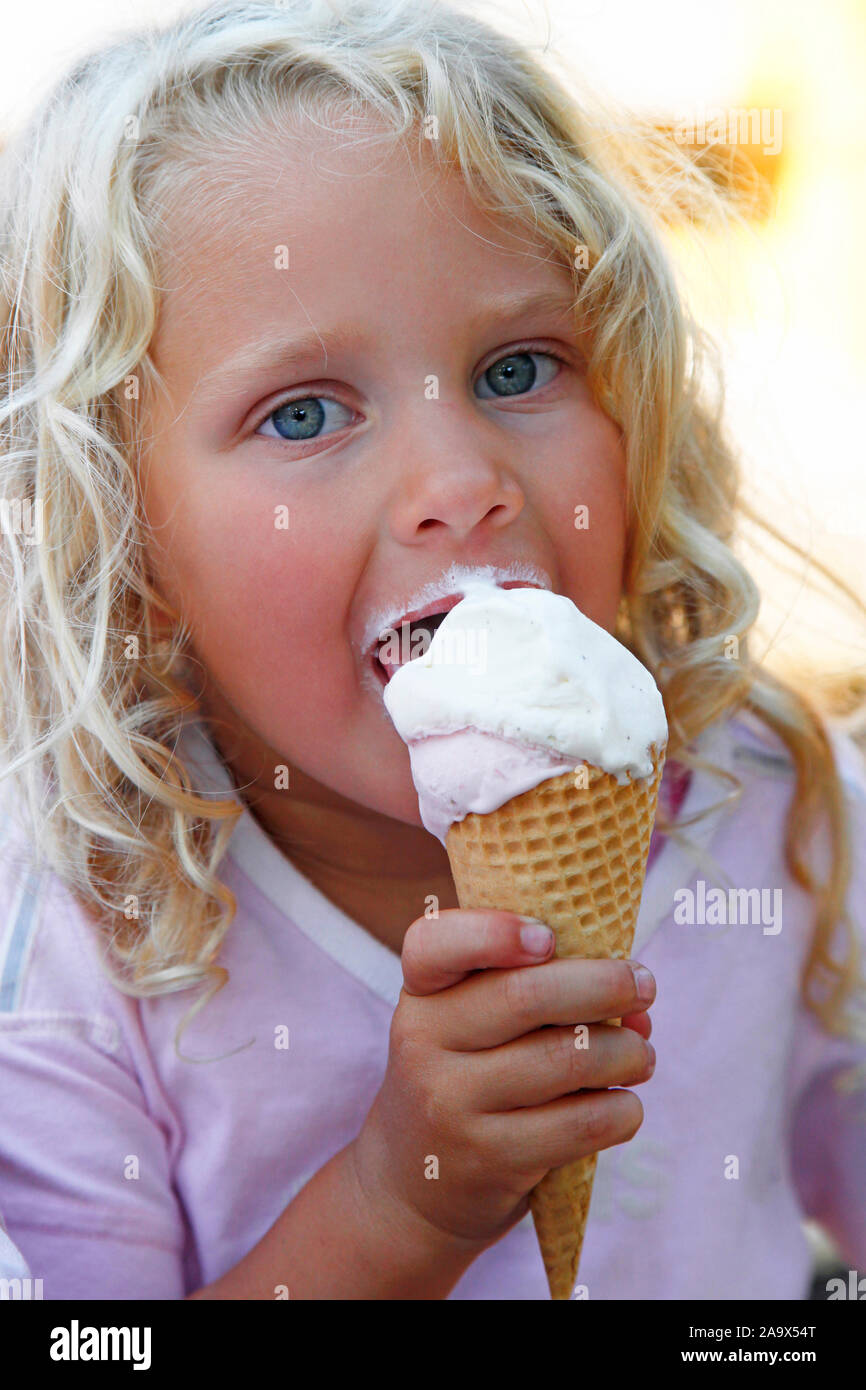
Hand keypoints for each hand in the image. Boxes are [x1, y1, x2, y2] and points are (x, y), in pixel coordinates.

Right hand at [350, 909, 654, 1248]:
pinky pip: (581, 1123)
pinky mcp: (489, 1158)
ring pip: (568, 1058)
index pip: (435, 943)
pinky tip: (624, 1105)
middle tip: (644, 986)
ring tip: (640, 1055)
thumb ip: (539, 991)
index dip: (494, 932)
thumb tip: (636, 1002)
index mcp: (422, 993)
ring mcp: (452, 1104)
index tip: (548, 939)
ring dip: (627, 1051)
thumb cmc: (467, 1078)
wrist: (416, 1185)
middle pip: (527, 996)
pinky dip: (622, 1109)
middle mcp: (424, 1042)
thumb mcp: (468, 1025)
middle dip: (606, 984)